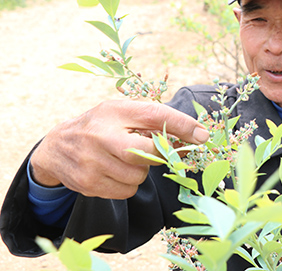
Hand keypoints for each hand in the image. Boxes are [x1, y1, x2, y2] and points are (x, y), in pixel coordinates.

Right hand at [29, 100, 208, 198]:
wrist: (57, 147)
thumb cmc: (101, 126)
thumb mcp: (124, 113)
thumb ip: (157, 120)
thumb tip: (198, 136)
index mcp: (114, 112)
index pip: (154, 115)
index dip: (181, 124)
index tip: (203, 135)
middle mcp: (101, 135)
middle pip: (149, 153)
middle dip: (157, 154)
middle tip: (151, 150)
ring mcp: (92, 162)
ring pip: (140, 176)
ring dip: (140, 171)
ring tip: (125, 159)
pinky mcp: (88, 184)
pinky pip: (127, 192)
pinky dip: (127, 184)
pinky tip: (115, 172)